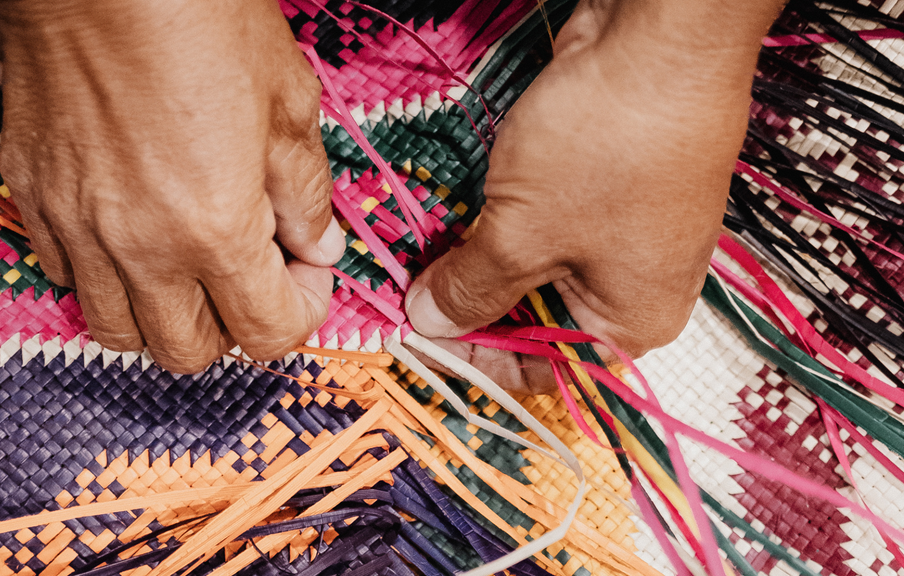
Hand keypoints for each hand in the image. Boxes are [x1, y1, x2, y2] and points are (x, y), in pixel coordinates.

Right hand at [0, 0, 341, 371]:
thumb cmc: (198, 16)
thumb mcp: (288, 103)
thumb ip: (306, 194)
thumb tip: (316, 246)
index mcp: (215, 229)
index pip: (267, 333)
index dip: (302, 313)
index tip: (306, 277)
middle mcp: (140, 245)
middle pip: (187, 352)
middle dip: (233, 328)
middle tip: (253, 275)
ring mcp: (77, 226)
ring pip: (117, 331)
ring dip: (164, 315)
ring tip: (190, 266)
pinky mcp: (34, 196)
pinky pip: (64, 275)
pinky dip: (105, 275)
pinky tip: (133, 232)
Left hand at [406, 0, 778, 393]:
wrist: (660, 39)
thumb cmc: (606, 149)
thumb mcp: (521, 235)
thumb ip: (471, 288)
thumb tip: (431, 322)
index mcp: (631, 322)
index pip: (544, 371)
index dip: (477, 359)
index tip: (419, 339)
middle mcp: (634, 286)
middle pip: (538, 318)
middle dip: (473, 304)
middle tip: (410, 291)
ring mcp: (624, 232)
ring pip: (536, 266)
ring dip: (481, 260)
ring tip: (426, 252)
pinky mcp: (608, 185)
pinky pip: (545, 222)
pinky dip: (502, 222)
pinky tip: (461, 213)